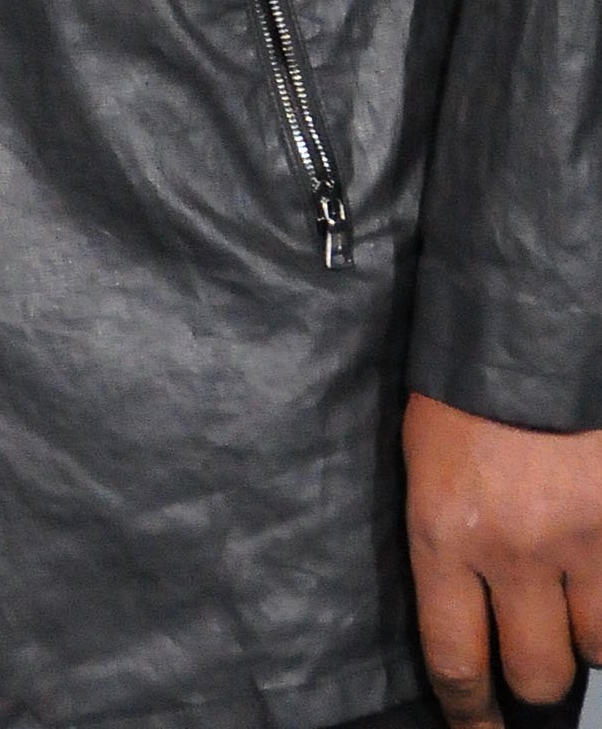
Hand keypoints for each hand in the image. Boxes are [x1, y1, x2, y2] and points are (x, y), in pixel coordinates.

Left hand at [405, 389, 601, 721]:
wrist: (527, 321)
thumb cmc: (462, 388)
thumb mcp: (426, 464)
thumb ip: (447, 544)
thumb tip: (467, 618)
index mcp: (446, 531)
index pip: (457, 662)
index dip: (471, 717)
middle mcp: (516, 549)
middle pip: (536, 672)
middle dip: (534, 685)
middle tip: (533, 675)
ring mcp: (583, 539)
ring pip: (597, 646)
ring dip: (584, 635)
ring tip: (568, 602)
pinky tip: (594, 575)